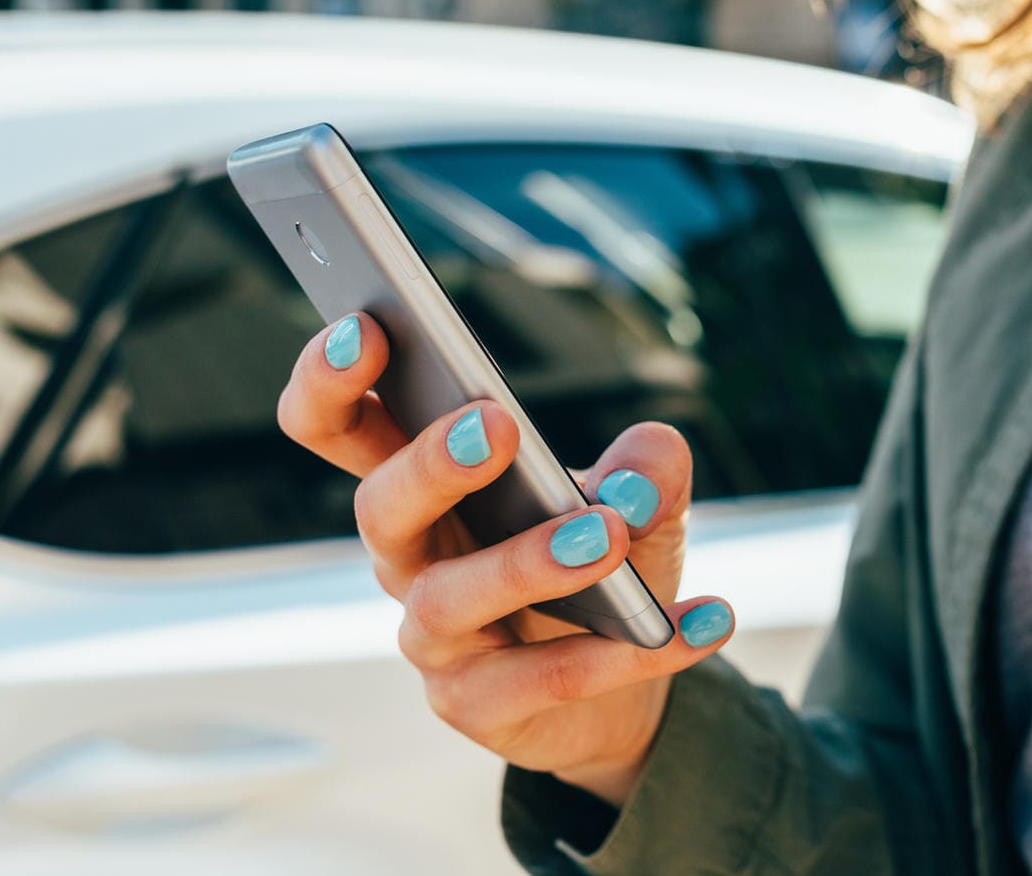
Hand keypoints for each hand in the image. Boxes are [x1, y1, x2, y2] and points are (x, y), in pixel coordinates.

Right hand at [279, 313, 734, 804]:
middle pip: (376, 506)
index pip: (339, 425)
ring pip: (449, 598)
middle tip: (492, 425)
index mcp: (421, 482)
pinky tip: (699, 622)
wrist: (624, 679)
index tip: (370, 327)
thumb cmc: (602, 559)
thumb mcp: (639, 497)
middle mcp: (408, 555)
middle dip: (428, 464)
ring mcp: (433, 637)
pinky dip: (625, 652)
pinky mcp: (474, 705)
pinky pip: (540, 678)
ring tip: (608, 534)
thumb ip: (647, 466)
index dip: (332, 379)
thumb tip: (643, 474)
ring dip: (527, 561)